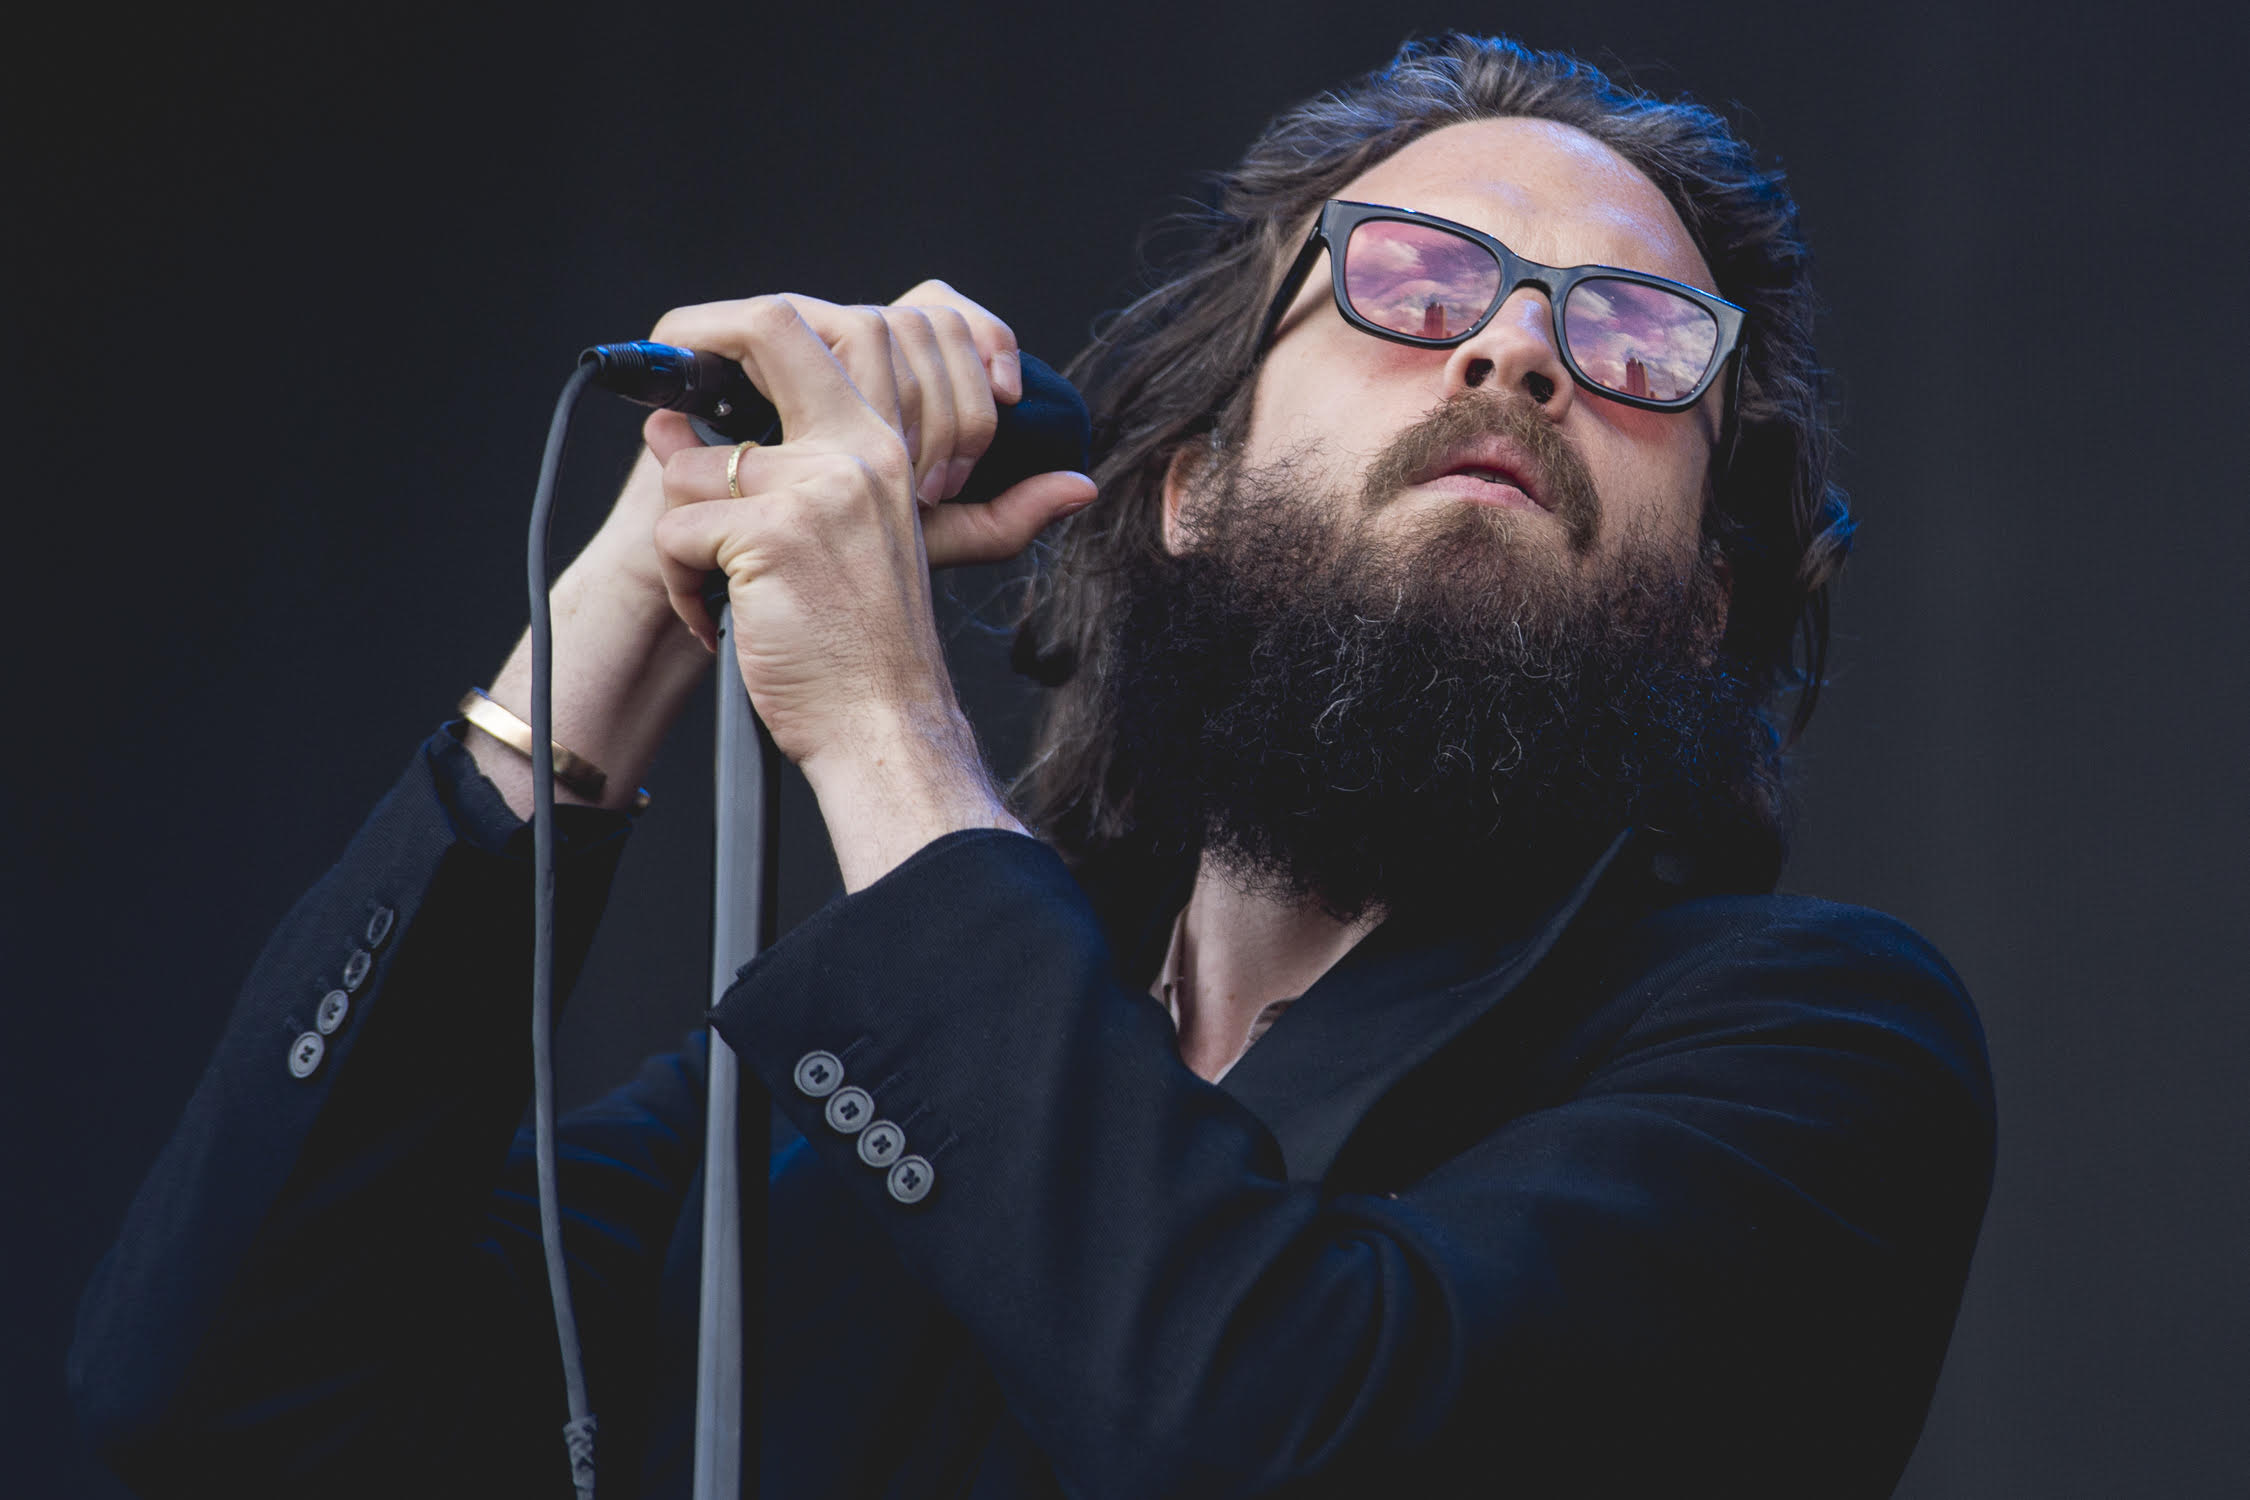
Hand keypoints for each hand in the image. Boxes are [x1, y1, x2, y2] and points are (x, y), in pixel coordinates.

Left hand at [641, 290, 1068, 882]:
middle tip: (659, 388)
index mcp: (883, 447)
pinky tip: (720, 622)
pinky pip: (677, 533)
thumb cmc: (862, 645)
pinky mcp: (769, 534)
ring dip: (685, 538)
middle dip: (696, 334)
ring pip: (690, 467)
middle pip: (767, 326)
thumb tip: (668, 425)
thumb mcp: (843, 538)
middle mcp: (856, 450)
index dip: (749, 321)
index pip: (833, 328)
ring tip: (724, 592)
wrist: (885, 724)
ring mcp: (815, 486)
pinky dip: (684, 588)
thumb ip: (776, 472)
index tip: (698, 347)